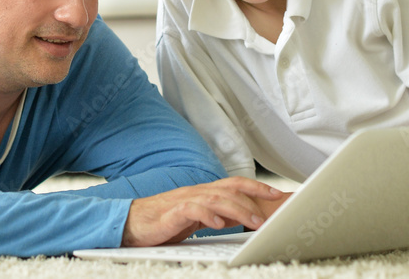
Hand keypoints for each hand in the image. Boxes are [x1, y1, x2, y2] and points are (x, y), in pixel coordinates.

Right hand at [122, 176, 283, 246]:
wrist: (130, 222)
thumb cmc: (163, 221)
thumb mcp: (196, 218)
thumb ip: (216, 214)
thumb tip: (242, 218)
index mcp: (203, 192)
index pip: (235, 184)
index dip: (257, 186)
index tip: (277, 194)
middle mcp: (196, 192)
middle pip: (230, 189)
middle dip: (254, 199)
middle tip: (270, 214)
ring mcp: (184, 200)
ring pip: (216, 198)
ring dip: (238, 210)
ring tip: (253, 222)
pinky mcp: (171, 213)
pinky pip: (193, 210)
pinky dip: (208, 215)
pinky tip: (219, 224)